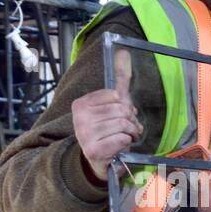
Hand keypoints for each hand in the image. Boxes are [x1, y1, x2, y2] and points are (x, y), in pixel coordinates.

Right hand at [72, 47, 141, 180]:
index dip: (125, 106)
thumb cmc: (108, 130)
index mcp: (82, 104)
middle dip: (131, 121)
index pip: (116, 96)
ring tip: (124, 138)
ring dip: (131, 133)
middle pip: (122, 110)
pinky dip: (127, 143)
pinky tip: (120, 146)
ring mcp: (85, 134)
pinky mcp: (94, 150)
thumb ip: (120, 78)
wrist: (98, 160)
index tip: (120, 114)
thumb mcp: (113, 103)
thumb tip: (123, 51)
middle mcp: (80, 117)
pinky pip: (123, 139)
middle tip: (126, 129)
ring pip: (124, 125)